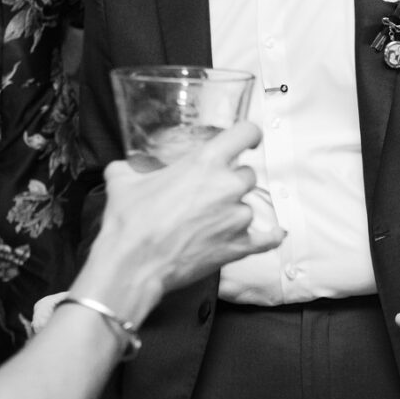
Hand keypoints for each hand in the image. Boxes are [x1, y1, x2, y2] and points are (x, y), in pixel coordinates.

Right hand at [83, 124, 280, 317]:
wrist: (132, 265)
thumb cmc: (129, 222)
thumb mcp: (123, 181)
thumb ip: (133, 167)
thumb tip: (126, 167)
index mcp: (206, 163)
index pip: (245, 133)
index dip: (248, 134)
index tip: (247, 139)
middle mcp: (228, 187)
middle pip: (247, 174)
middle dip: (231, 181)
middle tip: (209, 193)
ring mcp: (237, 218)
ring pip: (248, 206)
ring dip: (234, 210)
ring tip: (208, 222)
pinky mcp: (239, 246)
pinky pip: (267, 239)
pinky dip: (270, 237)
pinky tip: (275, 233)